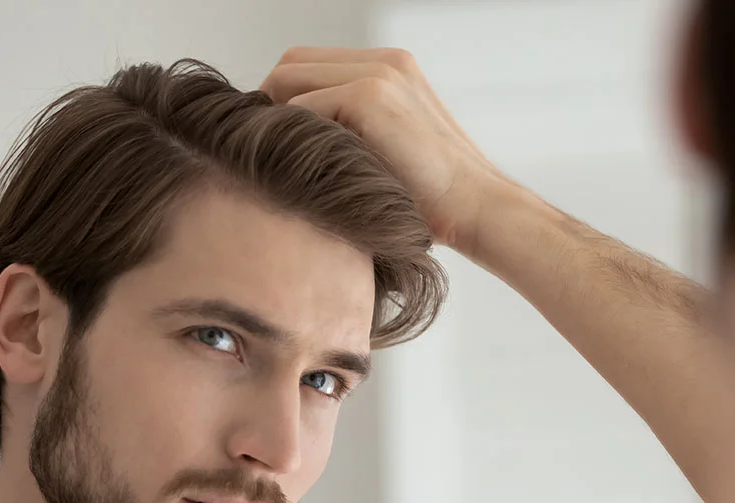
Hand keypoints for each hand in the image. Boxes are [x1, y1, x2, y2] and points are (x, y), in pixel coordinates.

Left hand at [260, 47, 509, 253]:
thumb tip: (291, 146)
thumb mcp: (385, 154)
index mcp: (390, 69)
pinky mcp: (371, 95)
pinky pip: (302, 106)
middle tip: (258, 151)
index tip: (270, 143)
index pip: (308, 65)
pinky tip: (294, 171)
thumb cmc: (433, 199)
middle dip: (268, 104)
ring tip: (270, 162)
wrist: (476, 209)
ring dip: (274, 121)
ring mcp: (379, 73)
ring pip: (288, 79)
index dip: (281, 100)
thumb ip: (350, 133)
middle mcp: (384, 61)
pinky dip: (290, 138)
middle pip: (290, 63)